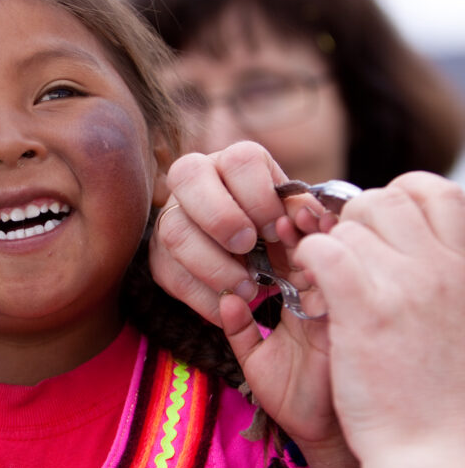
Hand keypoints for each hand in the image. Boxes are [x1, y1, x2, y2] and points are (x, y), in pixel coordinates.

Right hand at [150, 141, 323, 324]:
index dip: (260, 197)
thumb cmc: (276, 233)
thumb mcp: (294, 220)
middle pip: (188, 176)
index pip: (239, 161)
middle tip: (247, 248)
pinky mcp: (159, 255)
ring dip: (213, 266)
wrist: (248, 262)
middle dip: (221, 217)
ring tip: (246, 289)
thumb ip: (303, 214)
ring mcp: (170, 215)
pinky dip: (203, 297)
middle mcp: (194, 179)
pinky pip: (170, 274)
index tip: (277, 231)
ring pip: (174, 231)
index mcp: (233, 162)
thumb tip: (309, 217)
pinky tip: (228, 306)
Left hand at [295, 172, 464, 467]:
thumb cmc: (445, 385)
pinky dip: (309, 262)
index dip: (398, 198)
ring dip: (330, 250)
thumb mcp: (458, 311)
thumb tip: (419, 236)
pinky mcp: (365, 307)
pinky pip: (324, 251)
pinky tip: (313, 289)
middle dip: (355, 223)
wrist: (437, 446)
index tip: (382, 230)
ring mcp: (406, 283)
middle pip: (382, 200)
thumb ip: (442, 268)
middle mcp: (444, 264)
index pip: (431, 190)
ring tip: (331, 286)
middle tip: (348, 260)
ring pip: (347, 225)